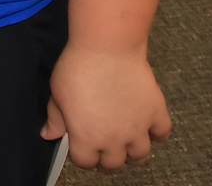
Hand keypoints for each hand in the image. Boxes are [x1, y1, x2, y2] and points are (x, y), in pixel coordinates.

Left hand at [44, 43, 171, 170]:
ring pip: (140, 156)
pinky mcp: (156, 113)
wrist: (107, 48)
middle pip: (114, 164)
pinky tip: (147, 125)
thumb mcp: (57, 94)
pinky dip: (157, 133)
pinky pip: (162, 134)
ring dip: (132, 150)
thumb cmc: (76, 69)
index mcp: (87, 138)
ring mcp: (139, 129)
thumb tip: (48, 135)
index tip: (81, 144)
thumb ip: (55, 119)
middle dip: (107, 157)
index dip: (82, 155)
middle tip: (104, 144)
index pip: (85, 162)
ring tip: (125, 138)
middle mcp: (114, 140)